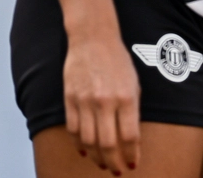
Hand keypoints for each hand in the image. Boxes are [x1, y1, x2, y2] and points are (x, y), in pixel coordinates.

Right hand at [63, 32, 140, 172]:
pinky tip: (85, 151)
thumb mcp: (133, 84)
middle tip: (116, 170)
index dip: (132, 156)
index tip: (132, 165)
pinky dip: (78, 144)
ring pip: (89, 141)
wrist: (92, 38)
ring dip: (96, 157)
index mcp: (126, 98)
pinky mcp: (69, 98)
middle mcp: (105, 101)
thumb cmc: (117, 61)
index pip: (130, 137)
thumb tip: (129, 141)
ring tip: (102, 163)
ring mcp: (85, 100)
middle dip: (114, 163)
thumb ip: (132, 111)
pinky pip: (73, 129)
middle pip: (109, 144)